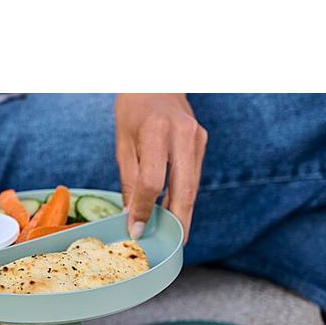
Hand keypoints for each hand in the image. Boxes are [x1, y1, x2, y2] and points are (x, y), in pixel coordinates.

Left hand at [115, 93, 206, 241]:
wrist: (158, 78)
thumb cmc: (133, 109)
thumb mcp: (123, 142)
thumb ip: (129, 179)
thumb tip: (131, 215)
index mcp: (157, 132)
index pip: (152, 183)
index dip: (143, 210)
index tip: (135, 230)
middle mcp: (183, 135)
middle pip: (183, 190)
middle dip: (178, 222)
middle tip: (172, 246)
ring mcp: (198, 139)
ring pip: (192, 187)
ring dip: (183, 213)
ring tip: (173, 236)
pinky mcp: (202, 143)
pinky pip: (193, 178)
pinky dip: (184, 197)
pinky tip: (175, 213)